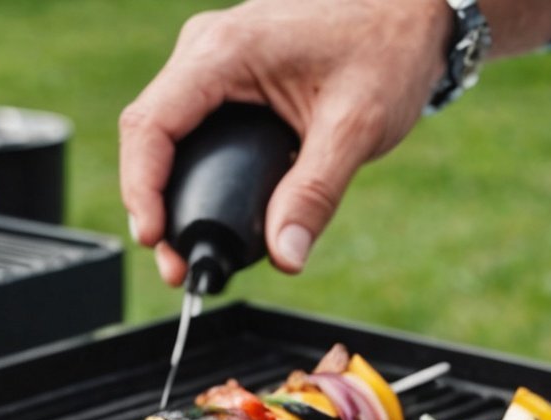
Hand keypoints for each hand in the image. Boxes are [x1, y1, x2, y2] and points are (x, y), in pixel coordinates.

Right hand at [119, 0, 450, 284]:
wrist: (410, 11)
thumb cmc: (387, 46)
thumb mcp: (356, 126)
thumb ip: (316, 194)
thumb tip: (286, 257)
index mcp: (225, 51)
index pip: (151, 124)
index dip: (141, 188)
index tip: (155, 238)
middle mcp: (207, 49)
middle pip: (150, 134)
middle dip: (154, 203)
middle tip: (178, 263)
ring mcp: (213, 61)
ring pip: (167, 133)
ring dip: (172, 191)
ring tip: (190, 246)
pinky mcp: (228, 76)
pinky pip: (192, 126)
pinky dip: (194, 171)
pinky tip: (213, 208)